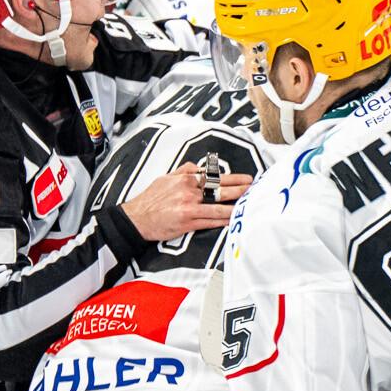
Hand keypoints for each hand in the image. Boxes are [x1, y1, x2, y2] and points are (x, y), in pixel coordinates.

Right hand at [122, 160, 250, 240]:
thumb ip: (184, 170)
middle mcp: (189, 191)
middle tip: (254, 189)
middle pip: (220, 189)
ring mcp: (189, 207)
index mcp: (185, 179)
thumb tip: (199, 167)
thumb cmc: (151, 199)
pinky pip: (210, 221)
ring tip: (249, 204)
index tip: (246, 178)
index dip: (233, 178)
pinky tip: (233, 220)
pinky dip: (223, 220)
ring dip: (236, 205)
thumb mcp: (166, 178)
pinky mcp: (187, 222)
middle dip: (240, 189)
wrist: (136, 218)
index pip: (215, 176)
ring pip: (218, 206)